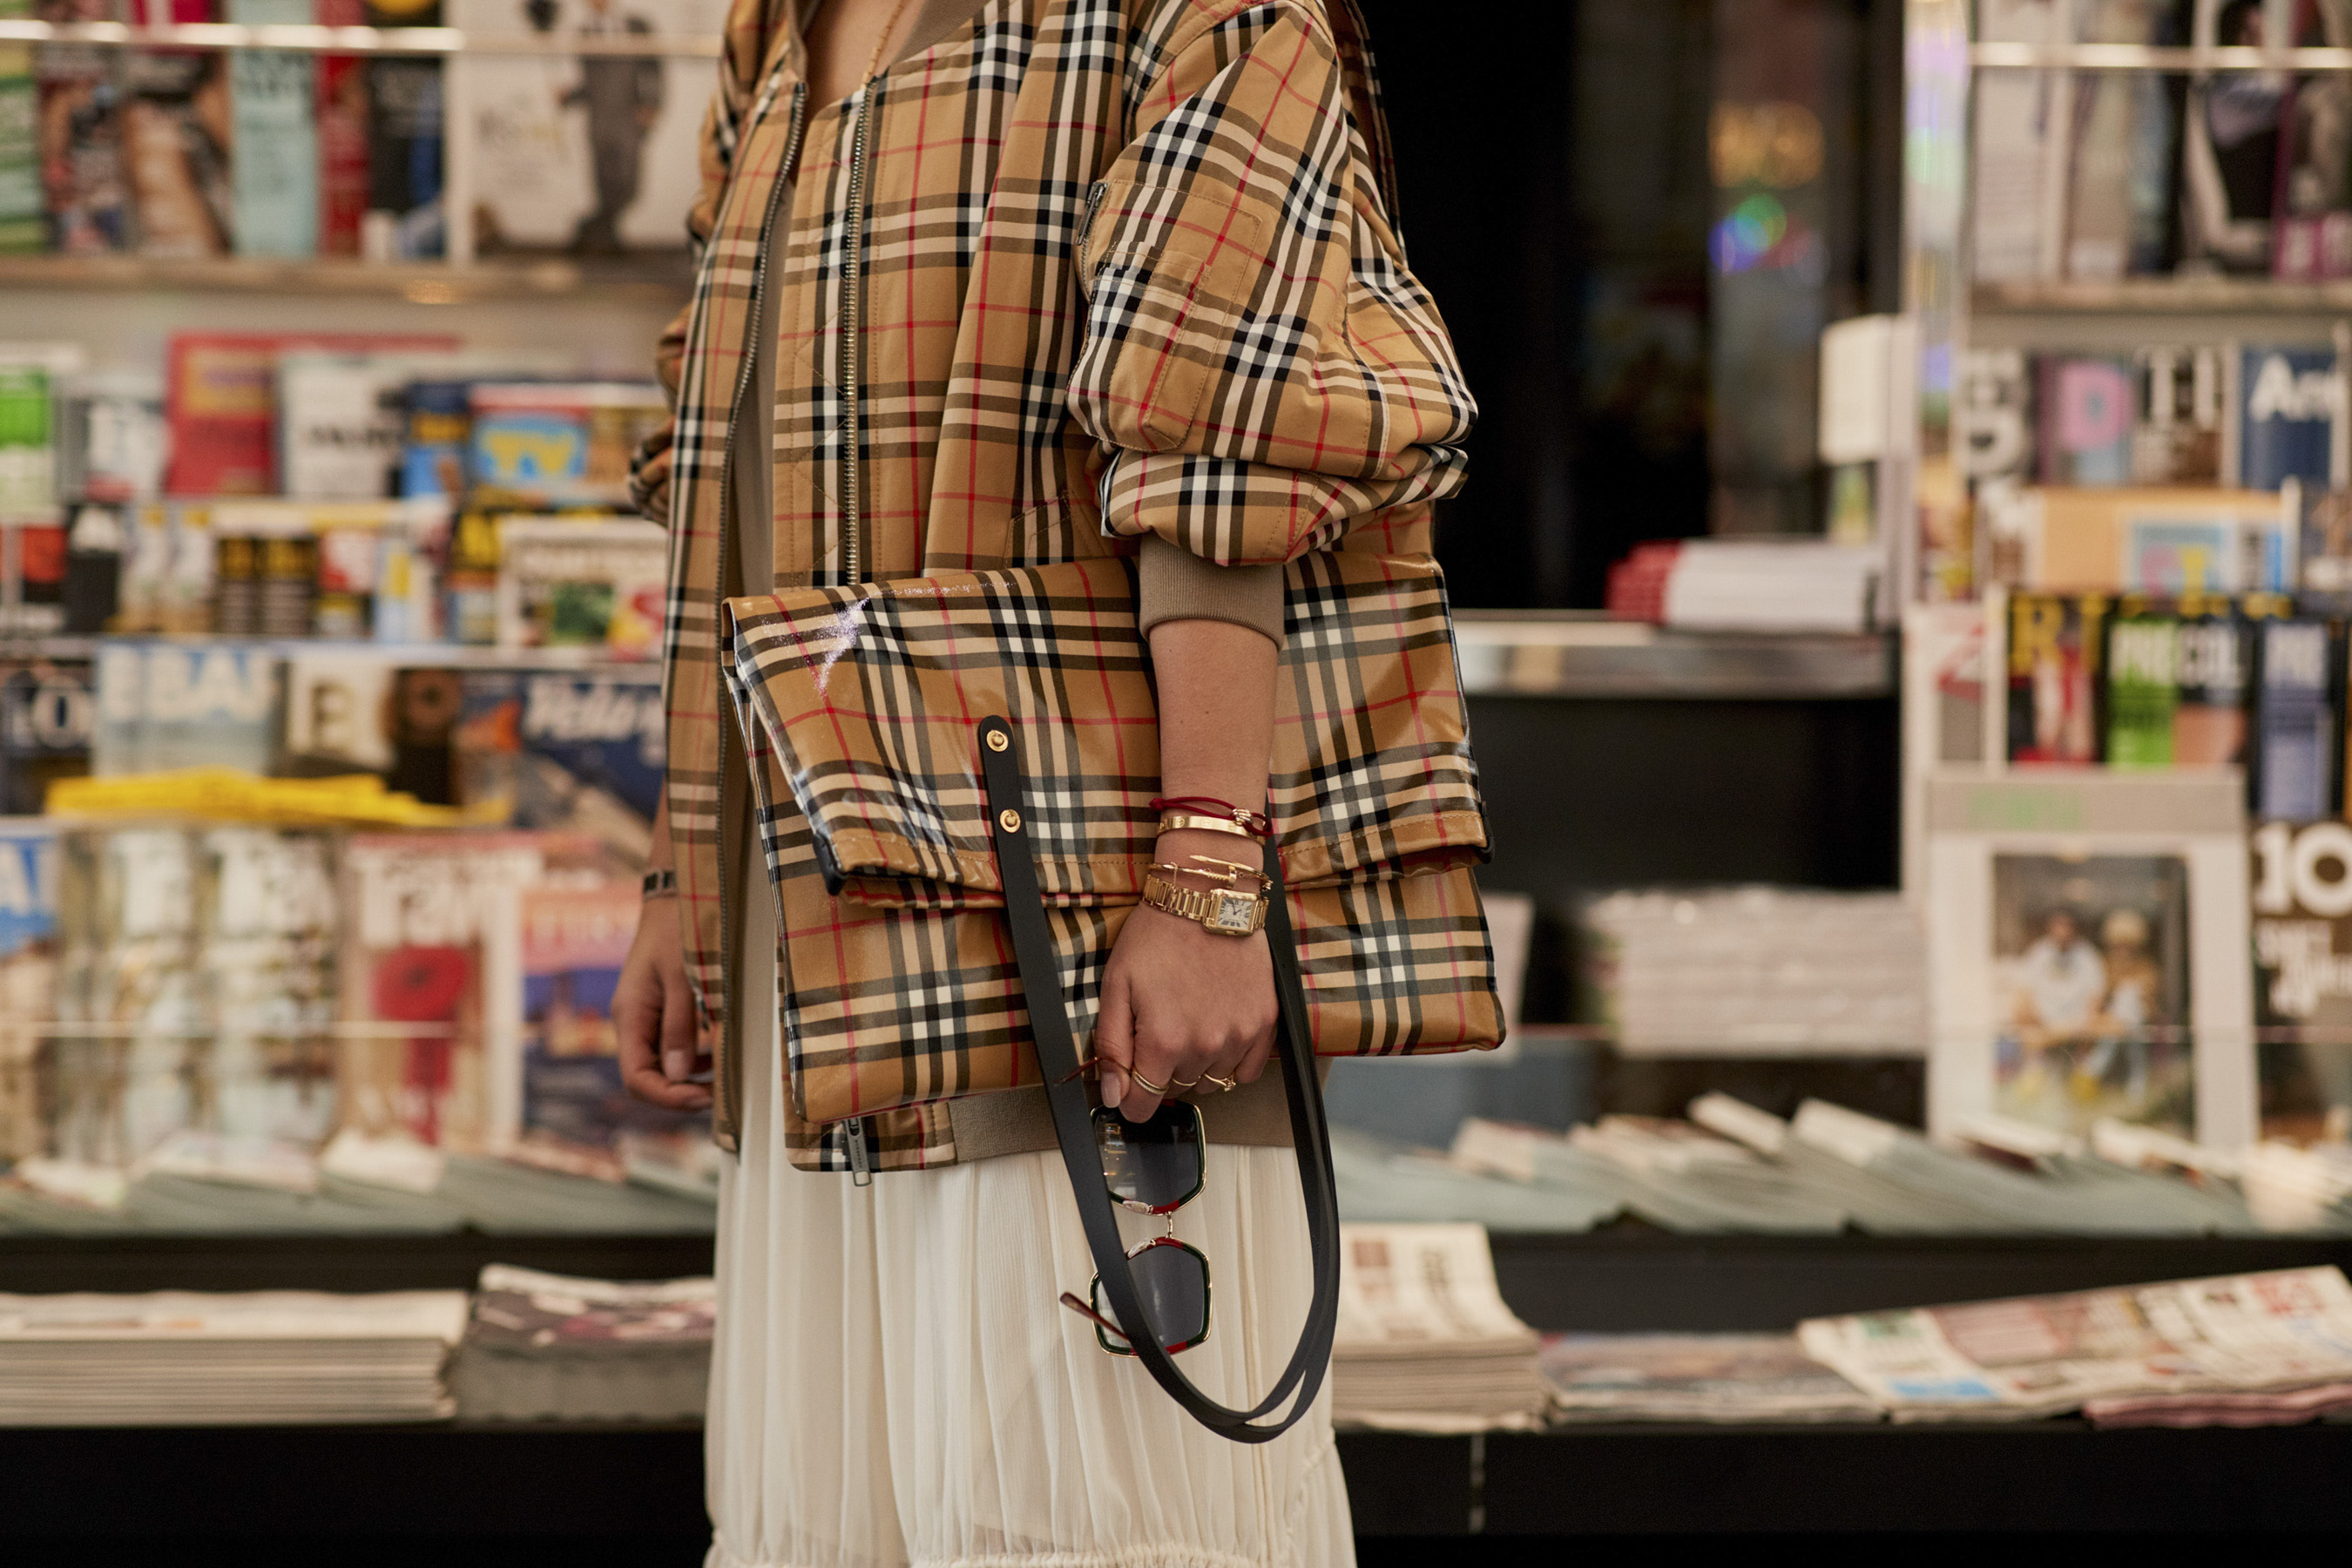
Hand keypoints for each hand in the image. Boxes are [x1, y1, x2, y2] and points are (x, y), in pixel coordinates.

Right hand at [614, 897, 712, 1112]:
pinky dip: (693, 1059)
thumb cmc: (678, 930)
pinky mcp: (660, 1012)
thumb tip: (678, 1075)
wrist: (676, 898)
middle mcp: (632, 1022)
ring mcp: (645, 1018)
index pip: (636, 1078)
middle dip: (678, 1092)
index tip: (704, 1098)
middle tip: (718, 1096)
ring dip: (687, 1079)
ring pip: (659, 1066)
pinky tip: (717, 1058)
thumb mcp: (682, 977)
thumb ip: (679, 1026)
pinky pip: (671, 1048)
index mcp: (630, 1016)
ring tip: (722, 1081)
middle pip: (646, 1078)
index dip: (668, 1096)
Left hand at [1093, 879, 1276, 1121]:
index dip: (1130, 1097)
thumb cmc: (1157, 936)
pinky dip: (1231, 1060)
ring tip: (1190, 1022)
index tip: (1129, 1082)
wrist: (1207, 896)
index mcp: (1163, 1041)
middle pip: (1176, 1090)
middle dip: (1161, 1070)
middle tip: (1159, 1027)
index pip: (1143, 1104)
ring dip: (1196, 1065)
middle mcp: (1204, 1047)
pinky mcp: (1265, 1023)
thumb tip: (1115, 1097)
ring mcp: (1239, 1037)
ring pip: (1211, 1082)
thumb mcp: (1116, 985)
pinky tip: (1218, 1030)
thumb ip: (1112, 1047)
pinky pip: (1248, 1071)